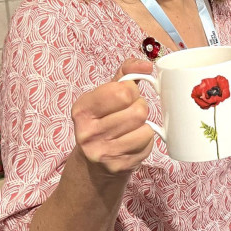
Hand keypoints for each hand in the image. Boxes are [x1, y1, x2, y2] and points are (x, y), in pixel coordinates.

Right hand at [71, 58, 155, 176]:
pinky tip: (132, 141)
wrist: (94, 162)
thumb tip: (147, 64)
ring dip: (143, 124)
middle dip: (139, 108)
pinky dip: (145, 139)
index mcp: (82, 109)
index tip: (125, 96)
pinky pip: (147, 143)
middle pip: (138, 111)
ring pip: (144, 127)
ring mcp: (102, 152)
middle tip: (129, 114)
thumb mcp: (107, 93)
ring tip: (131, 127)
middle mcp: (87, 132)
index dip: (131, 91)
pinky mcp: (118, 165)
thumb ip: (126, 73)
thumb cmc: (105, 120)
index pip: (122, 91)